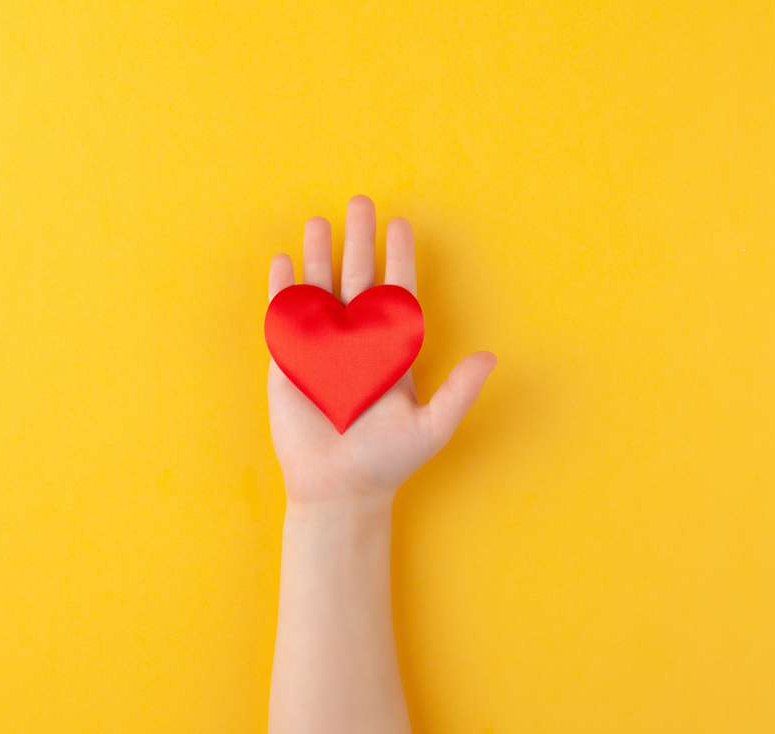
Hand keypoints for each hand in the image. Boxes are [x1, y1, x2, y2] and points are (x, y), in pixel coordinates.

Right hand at [267, 195, 496, 511]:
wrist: (339, 489)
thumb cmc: (387, 461)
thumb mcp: (432, 427)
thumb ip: (459, 392)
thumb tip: (490, 356)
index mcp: (390, 350)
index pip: (396, 293)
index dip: (400, 259)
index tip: (401, 225)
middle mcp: (355, 342)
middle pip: (357, 279)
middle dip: (359, 241)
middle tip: (361, 202)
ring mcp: (321, 350)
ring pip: (320, 290)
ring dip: (319, 256)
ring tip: (319, 221)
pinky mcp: (289, 364)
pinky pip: (286, 319)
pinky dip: (283, 290)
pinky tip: (283, 262)